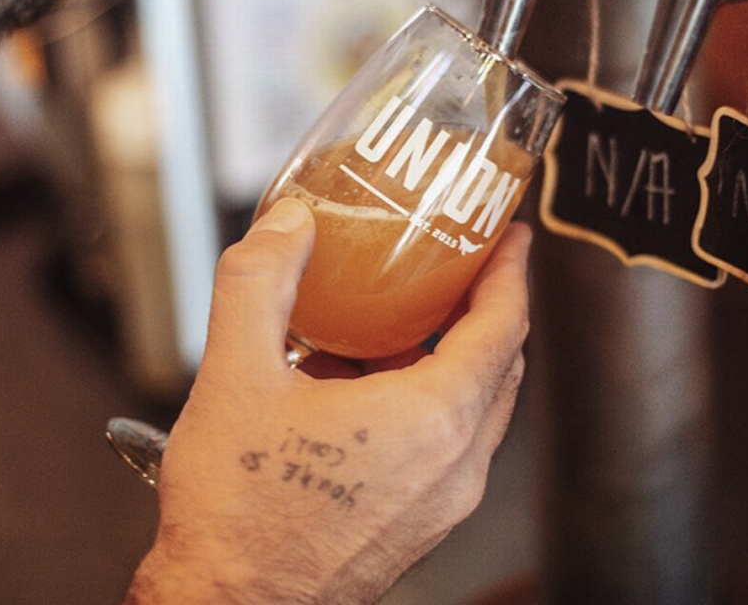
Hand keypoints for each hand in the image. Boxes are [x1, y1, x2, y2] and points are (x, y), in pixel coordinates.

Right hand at [124, 198, 530, 604]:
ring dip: (451, 351)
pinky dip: (427, 396)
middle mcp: (455, 465)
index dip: (511, 270)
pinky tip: (360, 381)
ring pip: (476, 404)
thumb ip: (261, 282)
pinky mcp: (423, 523)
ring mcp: (444, 500)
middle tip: (461, 263)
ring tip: (400, 316)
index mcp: (431, 421)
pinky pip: (449, 440)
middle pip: (500, 363)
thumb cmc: (237, 517)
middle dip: (485, 305)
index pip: (504, 325)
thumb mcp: (235, 377)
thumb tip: (288, 223)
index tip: (513, 236)